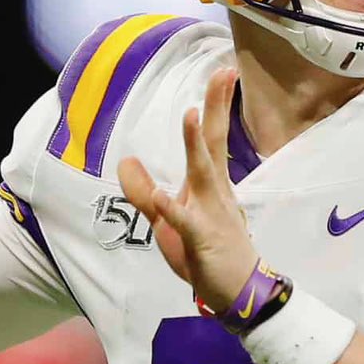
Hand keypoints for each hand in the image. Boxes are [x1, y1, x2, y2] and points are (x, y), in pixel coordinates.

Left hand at [116, 67, 259, 312]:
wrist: (239, 292)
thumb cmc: (206, 254)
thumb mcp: (167, 221)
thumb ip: (143, 192)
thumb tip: (125, 161)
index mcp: (209, 185)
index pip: (213, 138)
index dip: (215, 106)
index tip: (223, 72)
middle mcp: (214, 193)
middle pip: (215, 144)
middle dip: (216, 108)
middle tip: (224, 73)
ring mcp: (211, 215)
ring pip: (203, 175)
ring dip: (195, 146)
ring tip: (190, 115)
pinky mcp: (203, 241)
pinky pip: (187, 224)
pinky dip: (174, 210)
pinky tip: (161, 196)